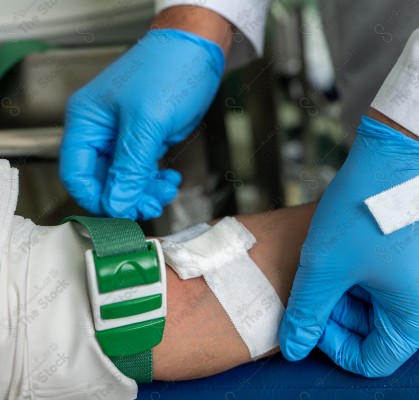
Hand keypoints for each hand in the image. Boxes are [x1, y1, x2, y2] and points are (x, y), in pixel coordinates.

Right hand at [60, 28, 223, 219]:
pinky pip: (142, 170)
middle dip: (125, 197)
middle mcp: (101, 131)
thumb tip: (117, 203)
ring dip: (143, 191)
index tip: (120, 211)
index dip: (96, 197)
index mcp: (87, 122)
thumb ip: (130, 166)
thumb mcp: (147, 122)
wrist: (196, 52)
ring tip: (165, 191)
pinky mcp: (145, 139)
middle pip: (102, 180)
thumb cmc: (168, 71)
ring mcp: (124, 136)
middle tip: (149, 206)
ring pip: (124, 179)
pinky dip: (155, 180)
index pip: (76, 173)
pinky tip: (170, 180)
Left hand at [279, 116, 418, 376]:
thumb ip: (306, 314)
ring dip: (354, 293)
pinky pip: (402, 279)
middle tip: (314, 289)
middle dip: (342, 315)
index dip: (336, 347)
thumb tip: (295, 347)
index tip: (313, 321)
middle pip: (383, 330)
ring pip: (390, 303)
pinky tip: (349, 253)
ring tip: (329, 265)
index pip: (377, 358)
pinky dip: (372, 275)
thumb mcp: (325, 266)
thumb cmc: (366, 204)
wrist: (401, 148)